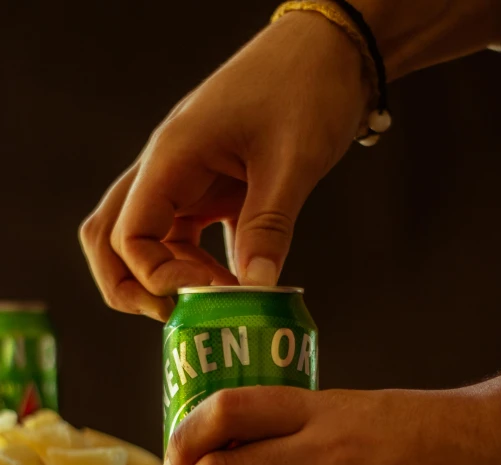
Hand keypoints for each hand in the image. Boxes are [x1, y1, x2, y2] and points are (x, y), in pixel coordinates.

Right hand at [79, 9, 367, 320]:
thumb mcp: (292, 162)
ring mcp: (184, 178)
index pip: (129, 233)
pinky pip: (183, 235)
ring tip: (211, 303)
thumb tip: (254, 290)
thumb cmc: (306, 88)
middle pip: (110, 238)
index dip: (157, 276)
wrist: (329, 51)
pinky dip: (196, 266)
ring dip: (166, 277)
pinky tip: (233, 282)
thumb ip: (269, 228)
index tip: (207, 294)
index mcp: (173, 157)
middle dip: (128, 285)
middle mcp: (166, 169)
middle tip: (173, 316)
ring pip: (144, 239)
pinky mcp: (208, 186)